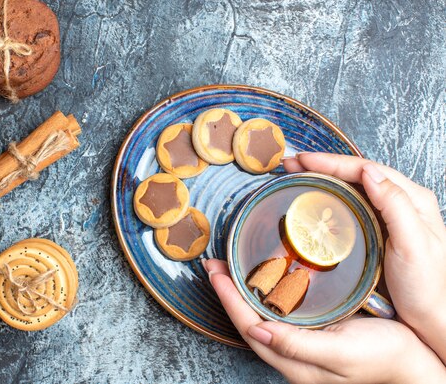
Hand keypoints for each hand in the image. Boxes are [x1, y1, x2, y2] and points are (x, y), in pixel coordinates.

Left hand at [206, 259, 445, 383]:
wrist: (414, 362)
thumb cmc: (384, 357)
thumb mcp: (341, 352)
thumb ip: (298, 345)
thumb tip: (256, 331)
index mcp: (294, 362)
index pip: (248, 326)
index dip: (229, 299)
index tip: (215, 273)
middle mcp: (291, 355)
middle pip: (247, 321)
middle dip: (227, 293)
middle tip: (214, 265)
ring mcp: (300, 344)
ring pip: (259, 317)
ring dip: (241, 292)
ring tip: (227, 270)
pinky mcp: (311, 333)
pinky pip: (276, 314)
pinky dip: (262, 294)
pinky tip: (260, 281)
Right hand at [283, 153, 445, 361]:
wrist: (433, 320)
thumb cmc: (426, 287)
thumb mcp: (413, 245)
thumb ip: (394, 205)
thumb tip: (368, 171)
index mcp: (413, 199)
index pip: (365, 169)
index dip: (331, 162)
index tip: (303, 160)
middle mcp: (403, 202)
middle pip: (357, 172)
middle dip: (322, 165)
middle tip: (292, 163)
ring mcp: (391, 216)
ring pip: (353, 186)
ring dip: (324, 177)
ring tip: (298, 175)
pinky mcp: (380, 230)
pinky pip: (352, 203)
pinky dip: (331, 195)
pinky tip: (316, 199)